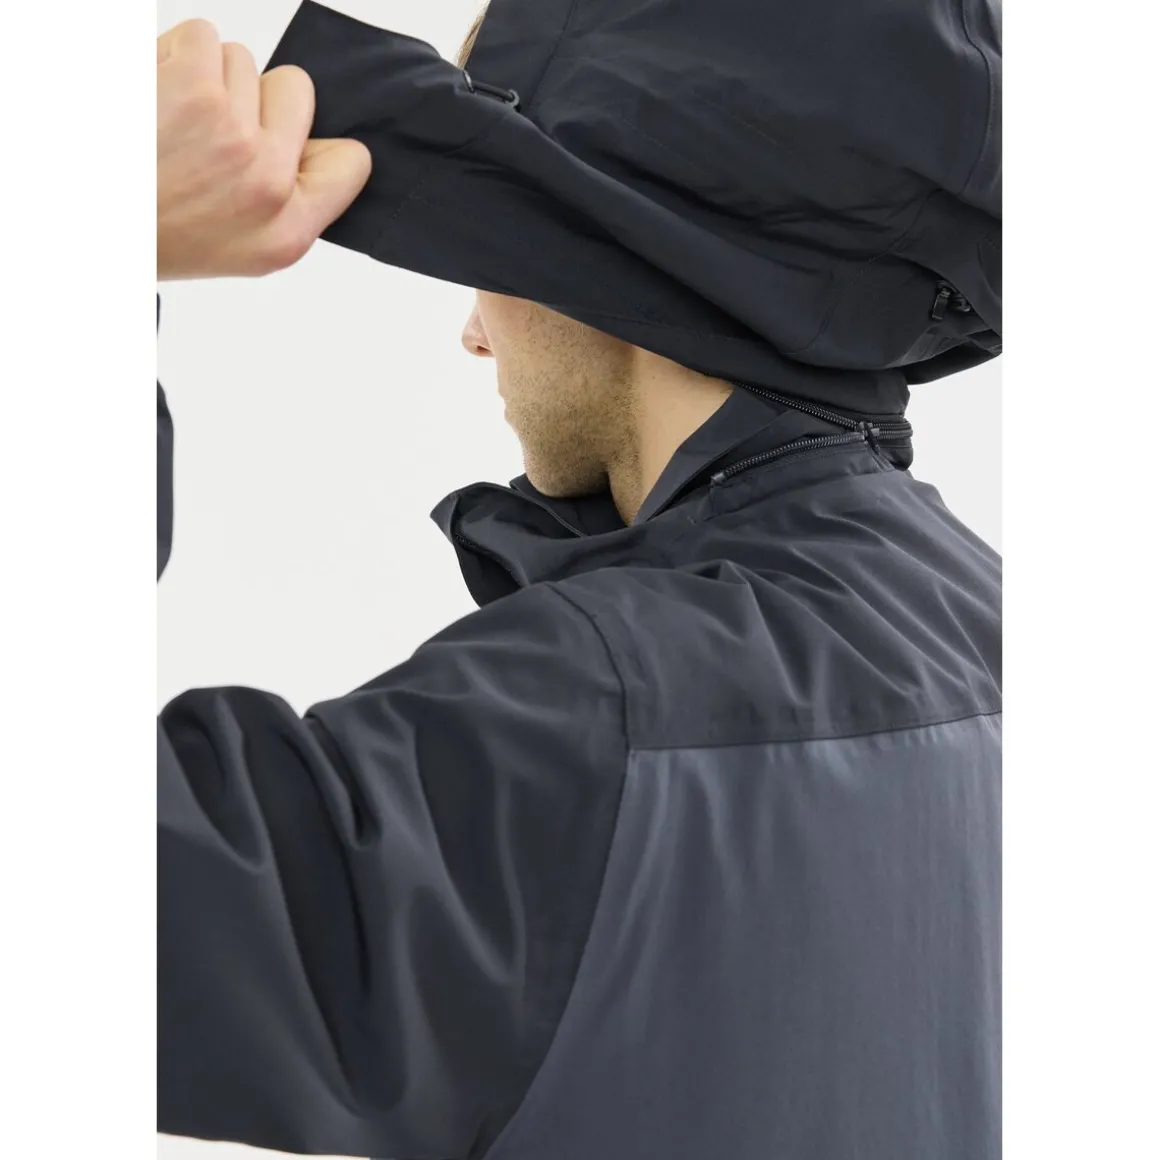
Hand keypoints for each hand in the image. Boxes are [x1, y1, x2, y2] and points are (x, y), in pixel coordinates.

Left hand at [157, 19, 370, 279]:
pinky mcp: (194, 88)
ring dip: (208, 77)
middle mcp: (268, 184)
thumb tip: (309, 143)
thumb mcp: (246, 248)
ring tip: (172, 118)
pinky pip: (204, 36)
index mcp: (290, 230)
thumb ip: (293, 201)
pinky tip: (155, 94)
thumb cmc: (158, 233)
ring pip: (243, 61)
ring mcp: (234, 133)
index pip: (351, 161)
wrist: (91, 223)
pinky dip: (175, 53)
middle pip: (296, 90)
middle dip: (256, 98)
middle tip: (210, 134)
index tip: (277, 151)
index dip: (314, 145)